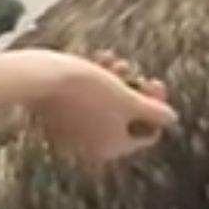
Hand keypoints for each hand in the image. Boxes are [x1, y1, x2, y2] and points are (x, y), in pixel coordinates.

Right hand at [25, 50, 176, 164]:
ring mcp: (72, 132)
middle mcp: (90, 147)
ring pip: (106, 105)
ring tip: (113, 61)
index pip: (147, 134)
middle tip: (135, 70)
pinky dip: (95, 81)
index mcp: (112, 150)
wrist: (37, 77)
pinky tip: (97, 59)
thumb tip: (172, 118)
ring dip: (115, 81)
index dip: (156, 107)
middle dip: (133, 91)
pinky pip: (85, 100)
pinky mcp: (56, 115)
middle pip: (126, 119)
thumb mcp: (129, 100)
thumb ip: (155, 112)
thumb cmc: (88, 90)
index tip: (154, 83)